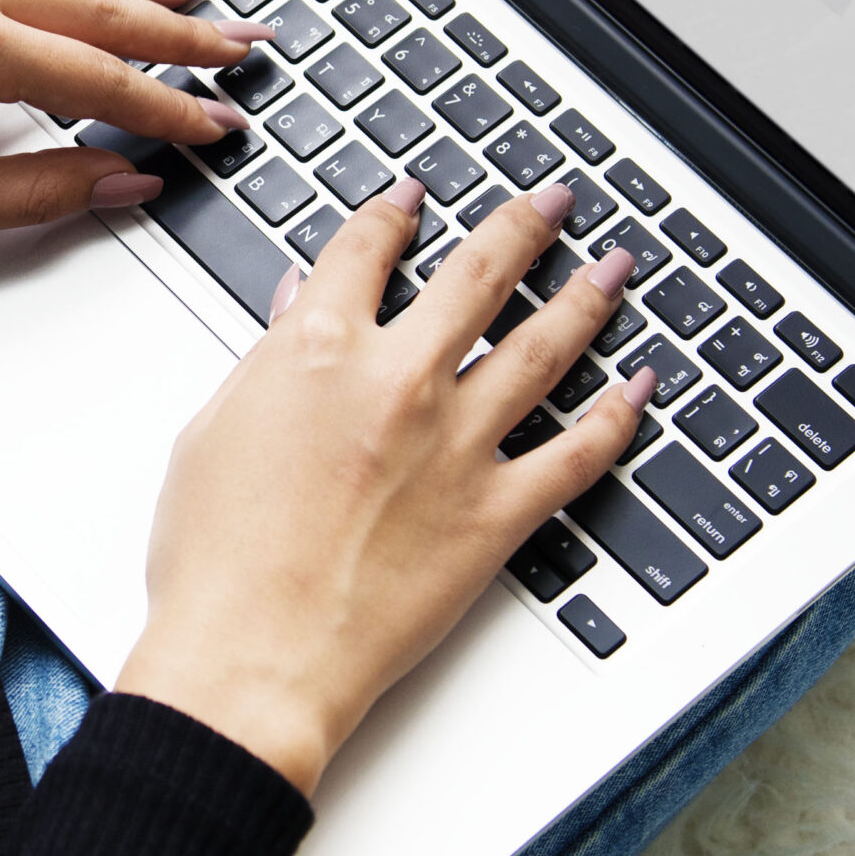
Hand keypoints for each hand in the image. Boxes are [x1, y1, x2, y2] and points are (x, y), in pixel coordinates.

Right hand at [116, 176, 655, 794]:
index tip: (413, 198)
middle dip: (522, 224)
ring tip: (614, 267)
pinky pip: (577, 453)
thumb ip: (266, 360)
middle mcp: (399, 382)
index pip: (366, 249)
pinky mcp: (496, 513)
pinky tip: (640, 387)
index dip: (394, 212)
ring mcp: (457, 445)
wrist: (252, 657)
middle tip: (552, 200)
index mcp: (317, 349)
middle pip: (478, 274)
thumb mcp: (213, 433)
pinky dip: (617, 416)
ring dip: (586, 297)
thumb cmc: (215, 562)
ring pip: (544, 347)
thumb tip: (292, 308)